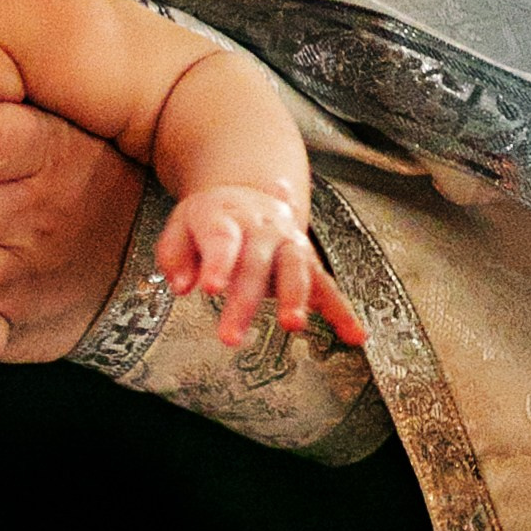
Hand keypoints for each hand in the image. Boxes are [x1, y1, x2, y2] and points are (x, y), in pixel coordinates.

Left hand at [157, 187, 368, 350]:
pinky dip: (342, 311)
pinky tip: (354, 335)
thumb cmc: (209, 219)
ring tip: (292, 325)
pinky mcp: (308, 262)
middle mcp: (263, 227)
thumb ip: (175, 255)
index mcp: (227, 216)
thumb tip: (182, 285)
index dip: (217, 263)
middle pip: (255, 262)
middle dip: (244, 301)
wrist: (245, 195)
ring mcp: (289, 243)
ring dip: (295, 298)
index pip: (222, 238)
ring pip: (295, 269)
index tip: (209, 288)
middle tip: (230, 336)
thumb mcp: (181, 226)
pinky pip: (327, 287)